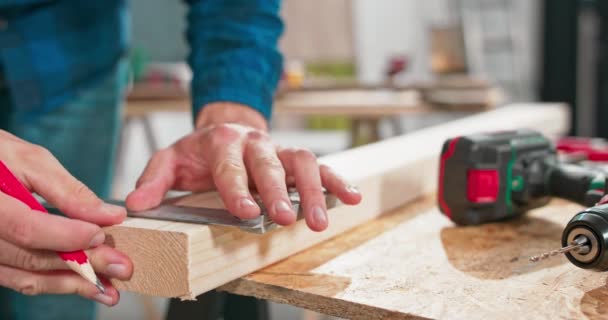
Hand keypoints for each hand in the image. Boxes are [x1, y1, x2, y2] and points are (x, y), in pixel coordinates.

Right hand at [0, 131, 131, 305]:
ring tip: (108, 288)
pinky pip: (20, 279)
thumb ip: (69, 190)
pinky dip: (54, 282)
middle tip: (121, 266)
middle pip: (32, 257)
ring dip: (71, 284)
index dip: (66, 237)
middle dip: (82, 265)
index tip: (100, 236)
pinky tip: (82, 283)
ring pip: (27, 277)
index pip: (27, 229)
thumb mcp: (29, 161)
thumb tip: (109, 215)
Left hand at [127, 102, 361, 230]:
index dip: (237, 188)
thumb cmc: (197, 152)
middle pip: (270, 164)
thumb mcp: (169, 160)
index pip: (229, 166)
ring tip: (318, 221)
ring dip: (313, 191)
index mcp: (221, 141)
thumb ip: (153, 180)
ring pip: (302, 164)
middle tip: (285, 218)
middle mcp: (254, 142)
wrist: (225, 130)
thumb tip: (135, 205)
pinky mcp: (295, 158)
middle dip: (278, 192)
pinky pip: (321, 167)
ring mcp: (278, 149)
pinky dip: (338, 181)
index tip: (246, 212)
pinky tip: (352, 198)